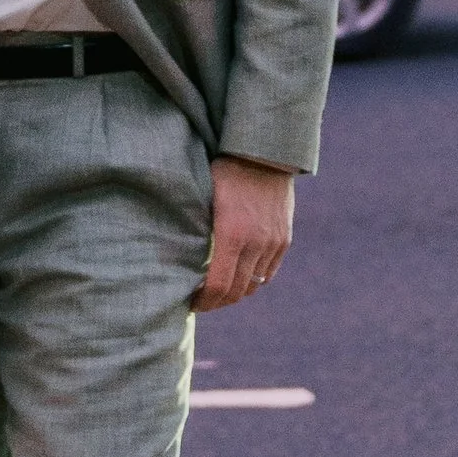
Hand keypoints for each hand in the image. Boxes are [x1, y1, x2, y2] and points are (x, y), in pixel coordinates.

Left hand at [195, 154, 294, 311]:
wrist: (265, 153)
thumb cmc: (225, 171)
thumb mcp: (204, 197)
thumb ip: (195, 229)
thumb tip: (173, 255)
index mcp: (231, 234)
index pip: (218, 286)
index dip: (203, 302)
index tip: (191, 303)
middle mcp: (256, 243)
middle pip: (236, 291)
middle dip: (217, 302)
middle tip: (202, 301)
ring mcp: (273, 243)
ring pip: (253, 285)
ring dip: (235, 292)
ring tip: (219, 289)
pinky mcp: (284, 239)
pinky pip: (268, 273)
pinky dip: (253, 280)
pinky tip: (239, 276)